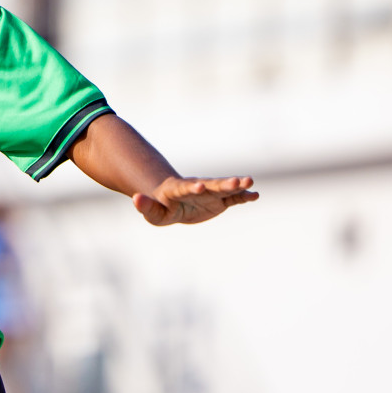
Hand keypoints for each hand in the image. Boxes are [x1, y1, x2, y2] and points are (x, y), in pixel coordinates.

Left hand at [131, 176, 257, 225]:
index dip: (193, 187)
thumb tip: (135, 199)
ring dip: (238, 185)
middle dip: (224, 183)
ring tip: (250, 182)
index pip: (187, 188)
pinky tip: (255, 195)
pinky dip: (243, 197)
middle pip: (212, 185)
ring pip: (225, 188)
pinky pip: (233, 199)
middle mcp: (198, 188)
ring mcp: (210, 194)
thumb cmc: (160, 206)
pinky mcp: (219, 201)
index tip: (200, 186)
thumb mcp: (152, 212)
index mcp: (179, 190)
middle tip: (238, 180)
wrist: (172, 202)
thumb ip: (146, 206)